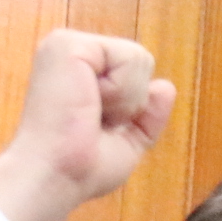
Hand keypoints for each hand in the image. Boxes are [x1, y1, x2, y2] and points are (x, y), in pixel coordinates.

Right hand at [0, 30, 174, 220]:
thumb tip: (165, 87)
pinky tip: (87, 103)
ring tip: (88, 113)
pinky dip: (119, 91)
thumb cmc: (80, 167)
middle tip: (93, 121)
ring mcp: (66, 44)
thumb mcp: (126, 142)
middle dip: (132, 102)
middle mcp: (70, 52)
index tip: (97, 129)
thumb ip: (148, 115)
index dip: (132, 107)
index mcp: (78, 71)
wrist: (56, 176)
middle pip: (142, 61)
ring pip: (139, 58)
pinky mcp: (67, 44)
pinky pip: (129, 58)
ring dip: (125, 99)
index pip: (134, 73)